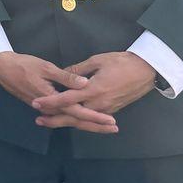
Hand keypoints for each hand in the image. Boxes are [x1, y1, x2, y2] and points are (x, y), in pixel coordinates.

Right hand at [0, 51, 117, 135]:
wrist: (2, 68)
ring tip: (104, 125)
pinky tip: (85, 117)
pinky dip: (76, 118)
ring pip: (69, 120)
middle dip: (96, 126)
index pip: (78, 112)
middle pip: (76, 121)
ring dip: (87, 123)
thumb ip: (66, 77)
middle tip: (114, 128)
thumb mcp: (45, 67)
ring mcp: (46, 108)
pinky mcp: (43, 106)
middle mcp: (50, 108)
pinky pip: (63, 115)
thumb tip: (85, 83)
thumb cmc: (23, 65)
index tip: (111, 121)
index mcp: (52, 99)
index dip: (95, 117)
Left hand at [32, 52, 155, 130]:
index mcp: (94, 89)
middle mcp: (99, 103)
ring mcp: (106, 109)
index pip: (67, 98)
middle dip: (55, 119)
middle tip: (38, 120)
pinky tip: (70, 120)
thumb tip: (63, 74)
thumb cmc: (121, 62)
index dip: (51, 102)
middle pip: (73, 116)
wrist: (146, 71)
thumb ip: (78, 70)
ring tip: (49, 122)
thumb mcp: (97, 60)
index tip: (37, 103)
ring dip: (66, 122)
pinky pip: (92, 119)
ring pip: (82, 120)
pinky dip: (79, 121)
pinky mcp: (112, 110)